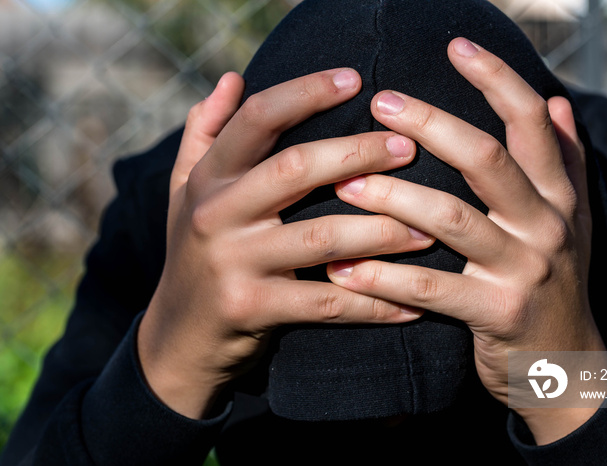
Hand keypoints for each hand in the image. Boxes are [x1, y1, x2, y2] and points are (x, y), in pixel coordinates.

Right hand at [138, 69, 432, 418]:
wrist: (178, 336)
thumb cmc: (194, 252)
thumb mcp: (185, 191)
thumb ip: (205, 134)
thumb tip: (231, 78)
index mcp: (208, 177)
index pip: (257, 118)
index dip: (306, 92)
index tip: (356, 79)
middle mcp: (216, 213)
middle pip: (295, 168)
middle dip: (359, 154)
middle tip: (409, 149)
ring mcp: (233, 263)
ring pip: (322, 237)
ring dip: (382, 232)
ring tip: (427, 228)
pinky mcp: (252, 308)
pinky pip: (327, 304)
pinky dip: (374, 303)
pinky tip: (412, 303)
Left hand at [327, 38, 606, 443]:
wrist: (568, 364)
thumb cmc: (552, 282)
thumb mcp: (570, 220)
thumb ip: (564, 162)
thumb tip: (554, 102)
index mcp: (559, 194)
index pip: (529, 122)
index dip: (496, 78)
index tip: (455, 45)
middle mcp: (547, 225)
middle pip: (486, 159)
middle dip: (431, 125)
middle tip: (380, 103)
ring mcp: (525, 270)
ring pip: (452, 220)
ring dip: (392, 198)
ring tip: (344, 184)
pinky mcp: (497, 314)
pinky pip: (432, 290)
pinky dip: (384, 277)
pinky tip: (343, 269)